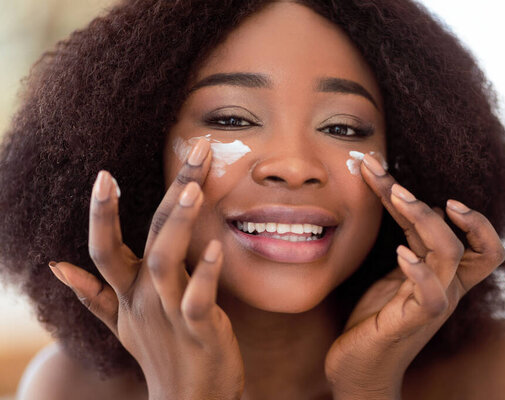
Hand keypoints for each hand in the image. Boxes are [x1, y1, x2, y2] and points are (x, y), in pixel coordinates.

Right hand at [48, 139, 243, 399]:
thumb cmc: (158, 354)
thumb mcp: (120, 324)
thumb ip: (94, 295)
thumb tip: (57, 266)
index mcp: (127, 293)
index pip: (104, 248)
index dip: (101, 213)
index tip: (105, 174)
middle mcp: (143, 298)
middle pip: (148, 237)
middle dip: (170, 191)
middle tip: (195, 148)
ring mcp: (169, 313)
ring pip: (165, 261)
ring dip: (177, 224)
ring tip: (194, 189)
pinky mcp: (198, 329)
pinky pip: (197, 298)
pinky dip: (205, 274)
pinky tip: (217, 247)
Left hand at [324, 154, 504, 399]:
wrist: (358, 369)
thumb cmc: (376, 319)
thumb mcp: (394, 270)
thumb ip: (410, 240)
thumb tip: (416, 199)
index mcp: (443, 276)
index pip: (477, 243)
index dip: (472, 218)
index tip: (440, 193)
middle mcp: (445, 288)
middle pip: (464, 242)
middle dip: (430, 205)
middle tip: (394, 182)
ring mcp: (431, 306)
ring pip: (449, 256)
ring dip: (424, 219)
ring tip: (396, 195)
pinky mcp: (411, 323)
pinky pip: (431, 296)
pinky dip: (419, 270)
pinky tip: (400, 252)